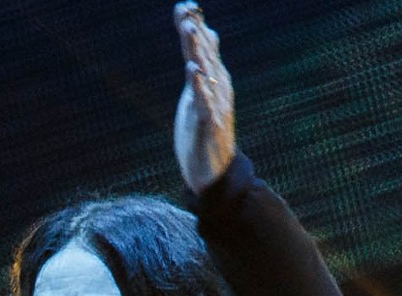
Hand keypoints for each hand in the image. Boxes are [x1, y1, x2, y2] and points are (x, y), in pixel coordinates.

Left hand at [173, 3, 234, 194]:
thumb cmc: (205, 129)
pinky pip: (204, 102)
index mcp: (214, 78)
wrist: (215, 172)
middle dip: (195, 32)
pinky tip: (193, 71)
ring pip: (206, 72)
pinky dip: (199, 86)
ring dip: (198, 51)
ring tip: (189, 30)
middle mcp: (218, 87)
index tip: (183, 5)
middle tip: (187, 12)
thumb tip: (205, 31)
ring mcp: (215, 105)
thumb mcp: (201, 90)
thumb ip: (203, 61)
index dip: (194, 26)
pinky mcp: (209, 124)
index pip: (203, 47)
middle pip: (205, 54)